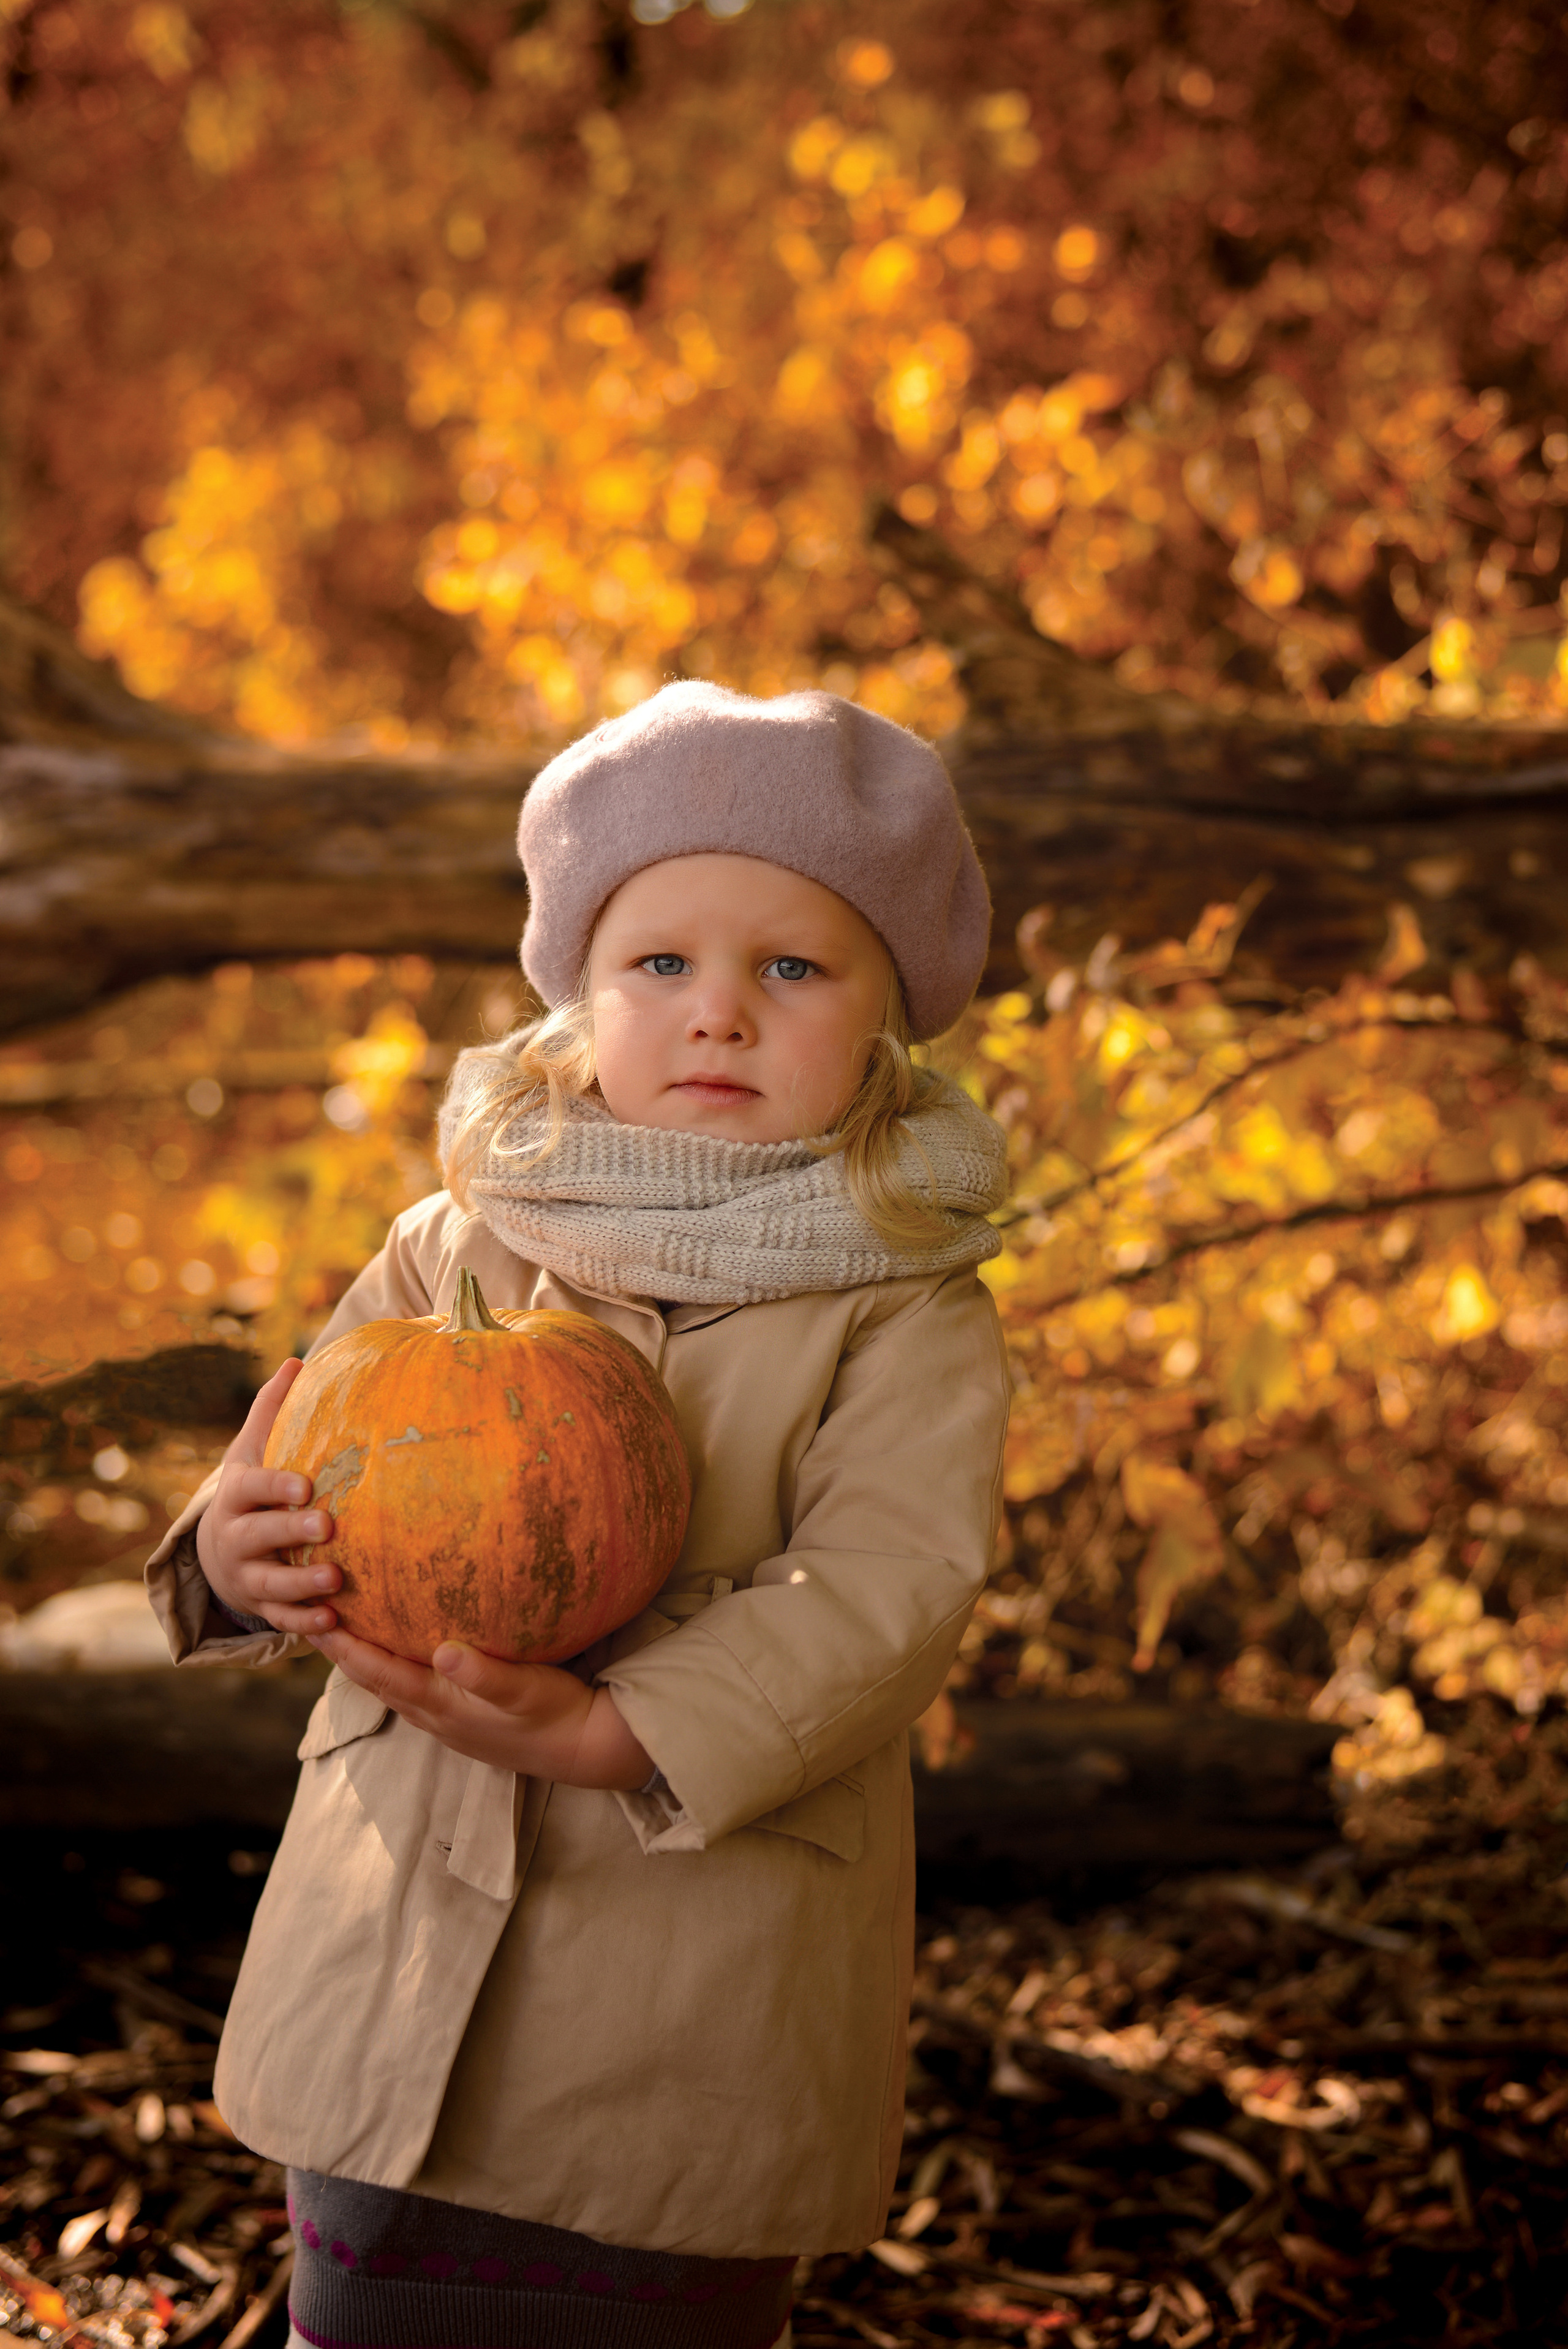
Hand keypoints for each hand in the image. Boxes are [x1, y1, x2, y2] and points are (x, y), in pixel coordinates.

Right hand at [195, 1358, 341, 1635]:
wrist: (220, 1548)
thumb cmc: (251, 1489)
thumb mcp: (252, 1450)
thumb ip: (272, 1410)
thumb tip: (296, 1360)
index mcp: (237, 1495)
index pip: (253, 1488)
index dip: (276, 1487)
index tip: (307, 1486)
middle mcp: (236, 1537)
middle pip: (259, 1536)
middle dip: (291, 1533)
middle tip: (328, 1527)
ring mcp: (247, 1575)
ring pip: (270, 1584)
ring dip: (302, 1584)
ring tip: (336, 1579)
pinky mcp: (262, 1606)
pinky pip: (281, 1619)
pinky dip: (304, 1624)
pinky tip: (334, 1622)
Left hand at [308, 1627, 654, 1790]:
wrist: (584, 1747)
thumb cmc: (555, 1712)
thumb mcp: (523, 1689)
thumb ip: (484, 1673)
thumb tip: (444, 1651)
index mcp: (441, 1704)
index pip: (378, 1673)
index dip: (345, 1648)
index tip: (315, 1619)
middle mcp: (435, 1715)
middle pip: (373, 1680)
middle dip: (342, 1650)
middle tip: (312, 1614)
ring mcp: (447, 1720)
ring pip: (391, 1686)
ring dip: (364, 1660)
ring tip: (344, 1627)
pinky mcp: (463, 1717)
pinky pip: (413, 1688)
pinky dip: (393, 1666)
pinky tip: (401, 1649)